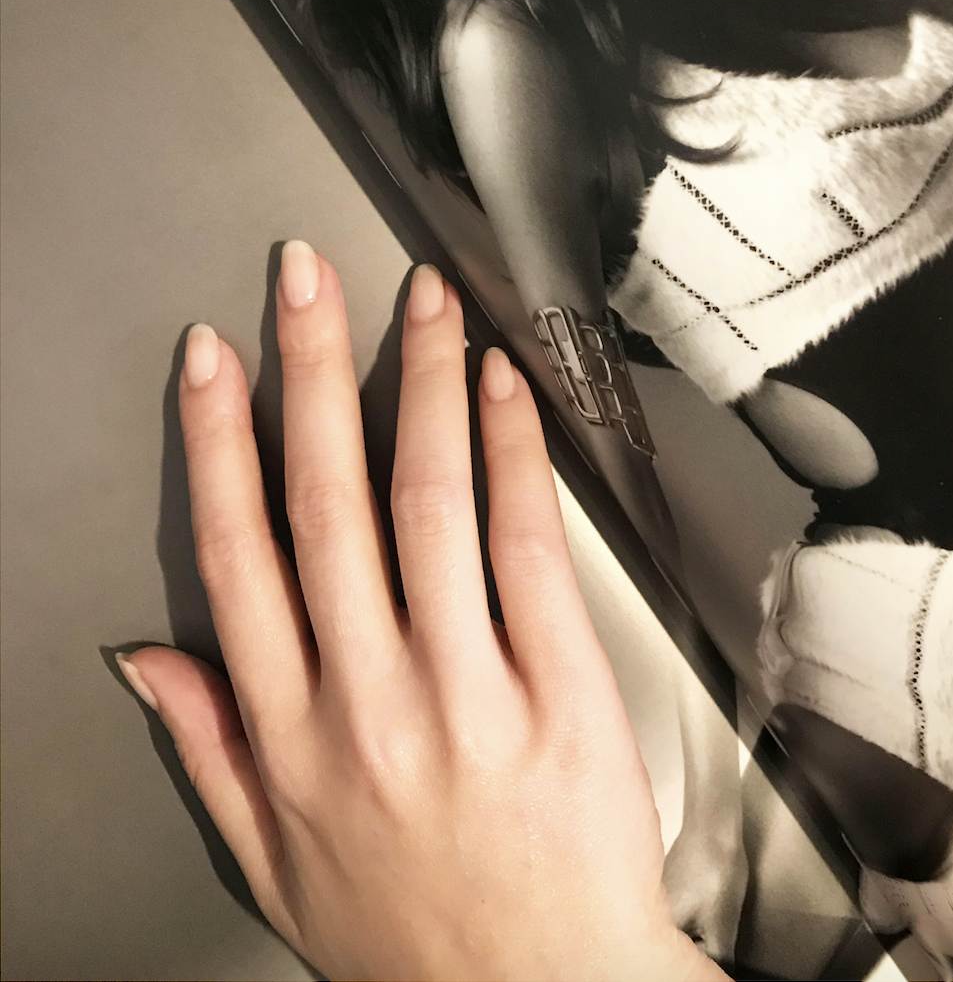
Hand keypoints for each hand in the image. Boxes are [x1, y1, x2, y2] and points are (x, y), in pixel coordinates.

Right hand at [117, 245, 725, 981]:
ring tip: (418, 302)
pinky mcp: (558, 690)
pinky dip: (510, 456)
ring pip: (427, 503)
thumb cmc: (415, 934)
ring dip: (419, 384)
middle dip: (309, 370)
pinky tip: (500, 392)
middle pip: (324, 501)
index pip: (237, 553)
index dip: (216, 441)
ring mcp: (465, 691)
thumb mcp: (274, 860)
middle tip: (303, 279)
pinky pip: (526, 548)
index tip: (212, 360)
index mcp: (293, 734)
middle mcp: (368, 700)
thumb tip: (150, 656)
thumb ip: (210, 747)